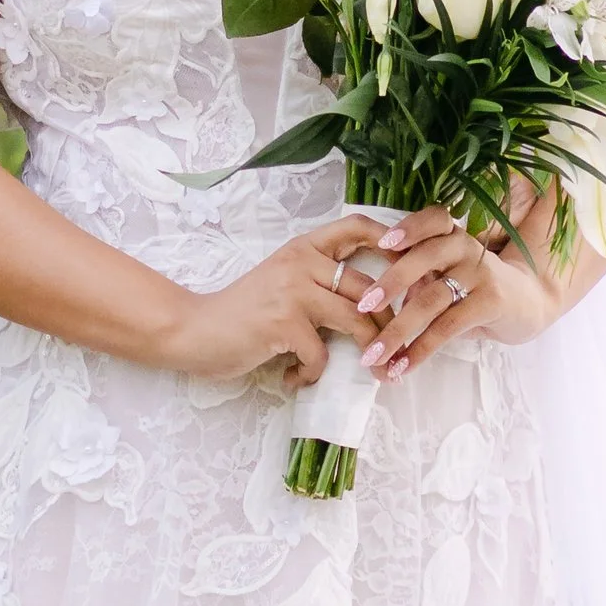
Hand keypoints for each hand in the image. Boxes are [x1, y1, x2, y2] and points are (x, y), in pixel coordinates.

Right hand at [154, 214, 413, 387]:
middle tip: (396, 349)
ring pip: (356, 320)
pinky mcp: (283, 323)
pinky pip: (322, 354)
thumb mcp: (282, 282)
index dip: (390, 238)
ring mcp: (292, 291)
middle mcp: (300, 261)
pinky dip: (313, 373)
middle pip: (369, 287)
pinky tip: (296, 378)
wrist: (193, 331)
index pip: (355, 226)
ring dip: (368, 352)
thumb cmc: (241, 312)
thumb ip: (318, 282)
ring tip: (368, 370)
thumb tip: (371, 304)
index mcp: (302, 247)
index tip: (413, 265)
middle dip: (390, 323)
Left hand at [358, 211, 563, 377]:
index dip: (409, 228)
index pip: (433, 220)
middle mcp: (467, 249)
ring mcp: (481, 275)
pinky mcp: (490, 303)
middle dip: (389, 283)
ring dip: (398, 329)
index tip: (382, 243)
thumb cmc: (476, 289)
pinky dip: (421, 349)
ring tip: (373, 353)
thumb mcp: (448, 276)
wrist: (529, 304)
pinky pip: (447, 327)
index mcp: (453, 236)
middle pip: (424, 259)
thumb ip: (418, 280)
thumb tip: (378, 299)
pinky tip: (403, 365)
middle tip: (362, 307)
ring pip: (431, 299)